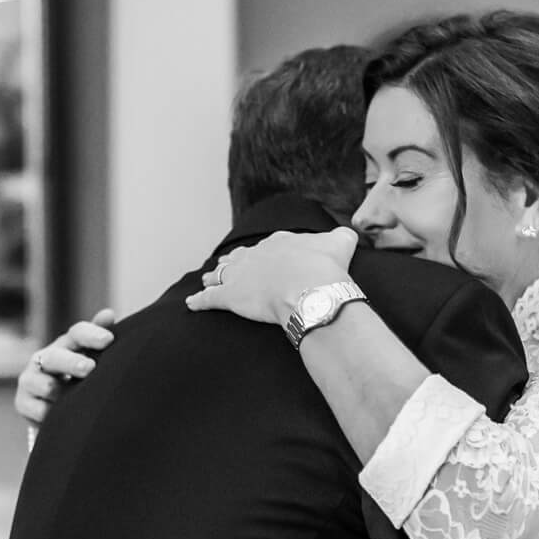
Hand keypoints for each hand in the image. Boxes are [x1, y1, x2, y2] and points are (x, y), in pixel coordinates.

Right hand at [16, 310, 116, 427]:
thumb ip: (97, 338)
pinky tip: (60, 416)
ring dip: (59, 391)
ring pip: (45, 385)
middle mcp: (45, 358)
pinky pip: (39, 410)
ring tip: (70, 397)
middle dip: (72, 363)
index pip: (77, 333)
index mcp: (66, 345)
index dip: (91, 335)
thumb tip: (108, 313)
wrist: (52, 405)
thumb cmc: (77, 376)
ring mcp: (31, 380)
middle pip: (56, 357)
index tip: (108, 340)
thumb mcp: (89, 356)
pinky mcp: (22, 403)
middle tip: (89, 368)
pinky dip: (52, 414)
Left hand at [185, 228, 357, 323]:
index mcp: (280, 243)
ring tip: (207, 277)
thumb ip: (341, 237)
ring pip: (222, 273)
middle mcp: (257, 254)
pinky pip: (209, 298)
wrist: (310, 288)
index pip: (271, 246)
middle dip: (237, 262)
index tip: (268, 258)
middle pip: (243, 257)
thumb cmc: (325, 268)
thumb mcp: (340, 244)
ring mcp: (241, 274)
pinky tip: (191, 303)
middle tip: (231, 266)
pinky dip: (199, 301)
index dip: (268, 253)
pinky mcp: (230, 296)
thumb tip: (347, 234)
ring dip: (214, 275)